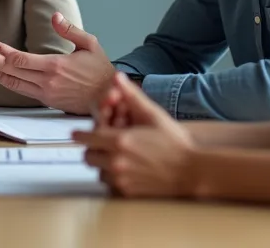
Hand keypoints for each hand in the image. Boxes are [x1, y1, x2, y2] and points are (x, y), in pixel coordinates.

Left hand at [0, 13, 111, 114]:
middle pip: (5, 69)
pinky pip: (17, 87)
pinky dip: (2, 75)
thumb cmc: (101, 71)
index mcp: (54, 67)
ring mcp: (43, 93)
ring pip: (7, 81)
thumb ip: (70, 30)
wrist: (110, 99)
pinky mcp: (44, 100)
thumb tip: (54, 16)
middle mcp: (45, 82)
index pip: (15, 59)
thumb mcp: (90, 44)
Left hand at [73, 74, 196, 197]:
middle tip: (103, 144)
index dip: (81, 134)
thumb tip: (117, 78)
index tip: (78, 133)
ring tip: (119, 156)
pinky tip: (128, 169)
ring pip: (99, 172)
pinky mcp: (128, 192)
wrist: (192, 171)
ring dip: (103, 164)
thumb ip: (132, 96)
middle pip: (89, 157)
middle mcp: (116, 162)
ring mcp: (121, 180)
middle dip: (93, 148)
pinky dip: (114, 178)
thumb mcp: (153, 115)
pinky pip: (111, 185)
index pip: (86, 138)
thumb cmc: (175, 143)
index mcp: (120, 141)